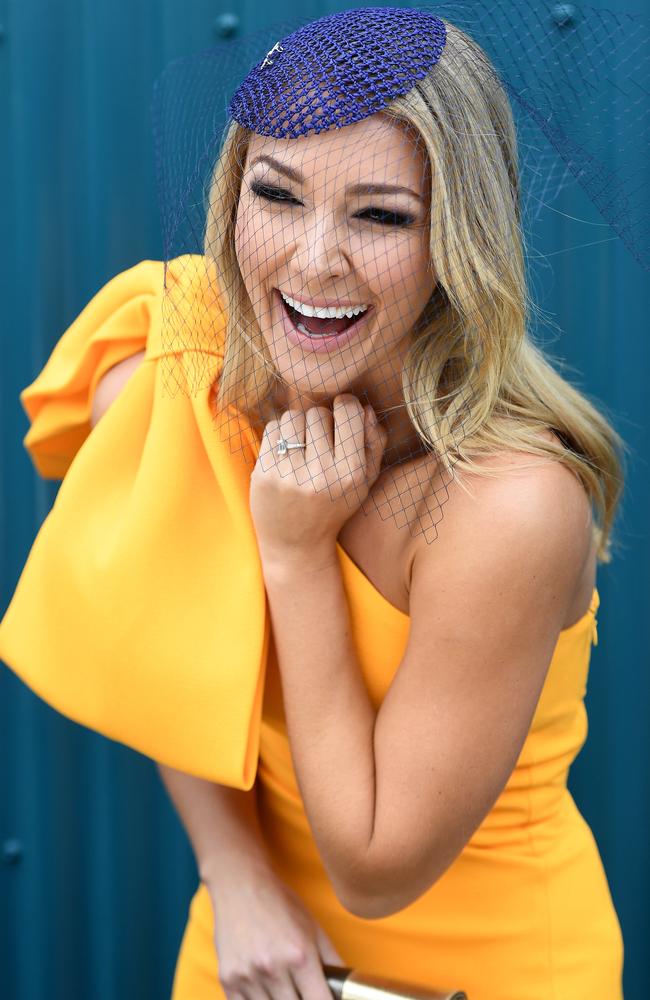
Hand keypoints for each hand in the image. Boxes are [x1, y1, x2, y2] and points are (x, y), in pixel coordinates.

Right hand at [210, 870, 343, 999]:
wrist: (240, 885)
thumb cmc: (279, 904)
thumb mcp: (314, 928)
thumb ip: (333, 962)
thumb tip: (345, 988)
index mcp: (300, 957)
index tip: (323, 999)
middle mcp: (273, 969)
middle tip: (303, 991)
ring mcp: (248, 977)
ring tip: (284, 990)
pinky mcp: (228, 979)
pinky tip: (265, 992)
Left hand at [249, 394, 387, 555]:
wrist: (296, 544)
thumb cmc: (334, 507)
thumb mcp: (364, 482)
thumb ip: (374, 444)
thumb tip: (364, 408)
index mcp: (350, 474)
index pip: (348, 412)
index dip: (346, 406)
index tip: (342, 414)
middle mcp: (320, 474)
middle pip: (318, 412)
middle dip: (320, 419)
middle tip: (319, 438)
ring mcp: (289, 475)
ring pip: (292, 416)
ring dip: (298, 423)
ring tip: (302, 442)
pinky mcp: (264, 474)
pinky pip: (272, 428)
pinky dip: (279, 434)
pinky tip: (286, 452)